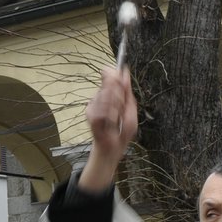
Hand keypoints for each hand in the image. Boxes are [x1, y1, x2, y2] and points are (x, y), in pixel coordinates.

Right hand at [79, 66, 136, 193]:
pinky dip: (111, 116)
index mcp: (110, 95)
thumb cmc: (122, 132)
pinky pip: (102, 109)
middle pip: (109, 83)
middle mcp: (100, 98)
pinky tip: (112, 123)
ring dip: (116, 107)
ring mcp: (94, 106)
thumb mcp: (130, 110)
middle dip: (119, 94)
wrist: (113, 149)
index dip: (114, 75)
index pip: (110, 76)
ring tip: (117, 119)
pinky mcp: (91, 115)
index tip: (119, 76)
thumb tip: (125, 72)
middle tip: (122, 107)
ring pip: (107, 96)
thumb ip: (127, 92)